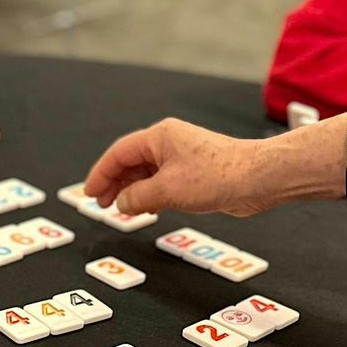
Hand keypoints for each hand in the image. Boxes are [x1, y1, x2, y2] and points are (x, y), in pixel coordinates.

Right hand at [84, 117, 267, 218]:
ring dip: (132, 192)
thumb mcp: (167, 190)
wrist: (257, 179)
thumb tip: (121, 203)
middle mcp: (170, 143)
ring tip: (122, 210)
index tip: (89, 192)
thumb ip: (137, 197)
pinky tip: (148, 209)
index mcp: (160, 137)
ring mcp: (182, 158)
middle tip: (101, 204)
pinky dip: (150, 195)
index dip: (100, 174)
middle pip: (131, 162)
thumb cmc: (219, 176)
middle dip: (114, 184)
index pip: (119, 153)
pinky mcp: (194, 174)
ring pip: (146, 174)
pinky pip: (162, 183)